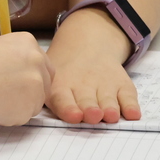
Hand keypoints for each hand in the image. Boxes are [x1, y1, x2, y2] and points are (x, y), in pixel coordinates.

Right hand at [0, 32, 53, 125]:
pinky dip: (9, 117)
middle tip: (5, 96)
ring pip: (35, 103)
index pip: (42, 65)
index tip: (15, 83)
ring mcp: (36, 84)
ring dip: (18, 106)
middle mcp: (37, 60)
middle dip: (29, 93)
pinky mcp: (29, 107)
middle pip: (45, 84)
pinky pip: (23, 117)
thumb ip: (14, 61)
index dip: (28, 77)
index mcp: (28, 42)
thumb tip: (19, 79)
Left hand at [44, 8, 139, 123]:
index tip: (74, 116)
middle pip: (87, 101)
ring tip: (111, 115)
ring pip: (107, 99)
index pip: (63, 99)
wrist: (86, 43)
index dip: (68, 108)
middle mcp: (83, 86)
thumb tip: (27, 111)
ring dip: (110, 108)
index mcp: (61, 86)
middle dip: (90, 109)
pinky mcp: (121, 83)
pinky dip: (131, 105)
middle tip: (93, 116)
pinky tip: (133, 114)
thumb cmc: (62, 72)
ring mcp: (103, 84)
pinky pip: (128, 94)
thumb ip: (42, 96)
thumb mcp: (48, 78)